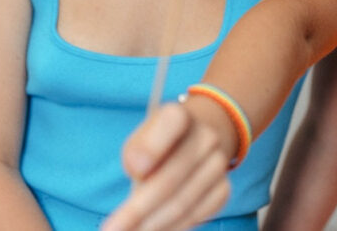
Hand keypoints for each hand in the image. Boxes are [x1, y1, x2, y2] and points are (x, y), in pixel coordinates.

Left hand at [102, 102, 233, 230]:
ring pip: (183, 203)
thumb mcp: (140, 138)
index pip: (171, 123)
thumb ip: (136, 156)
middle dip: (139, 209)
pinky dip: (173, 227)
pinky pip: (198, 215)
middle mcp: (205, 137)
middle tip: (113, 229)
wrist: (197, 139)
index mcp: (180, 116)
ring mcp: (218, 163)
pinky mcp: (223, 188)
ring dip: (153, 225)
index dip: (152, 147)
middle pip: (171, 177)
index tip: (132, 170)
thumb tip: (139, 186)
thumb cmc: (158, 143)